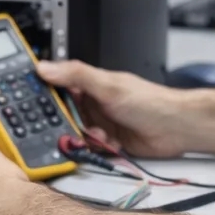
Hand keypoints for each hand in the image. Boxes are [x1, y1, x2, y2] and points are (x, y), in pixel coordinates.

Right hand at [36, 60, 190, 158]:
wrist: (176, 128)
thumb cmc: (149, 101)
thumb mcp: (107, 86)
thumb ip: (76, 75)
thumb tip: (46, 67)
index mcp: (92, 85)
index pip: (61, 87)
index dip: (48, 96)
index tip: (38, 104)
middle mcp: (96, 103)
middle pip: (67, 115)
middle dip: (68, 123)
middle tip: (71, 126)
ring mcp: (103, 123)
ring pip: (79, 133)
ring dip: (87, 137)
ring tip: (100, 135)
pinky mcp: (111, 142)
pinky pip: (93, 148)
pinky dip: (99, 148)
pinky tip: (112, 143)